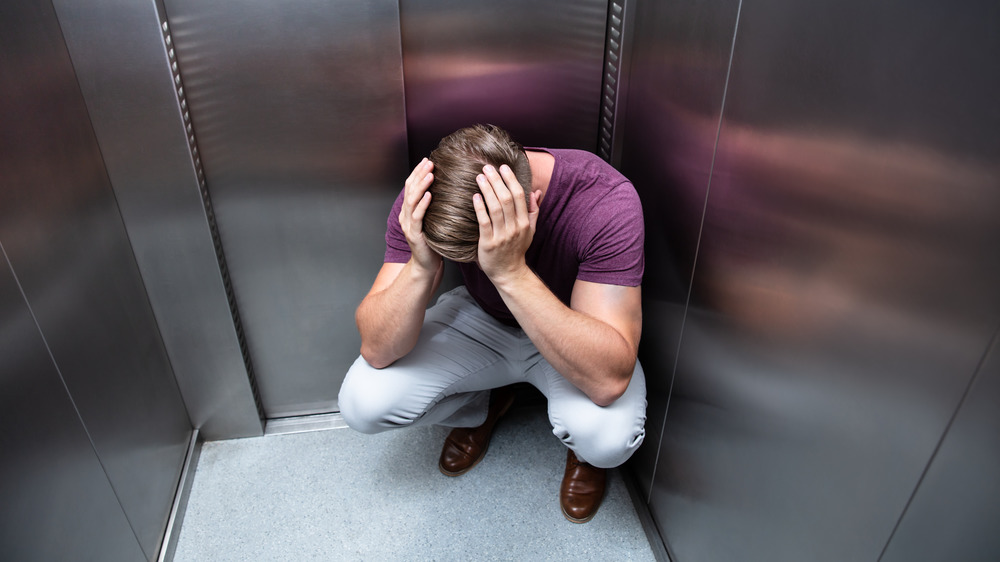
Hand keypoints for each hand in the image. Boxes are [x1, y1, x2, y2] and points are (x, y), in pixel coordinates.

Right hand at [399, 158, 441, 274]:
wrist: (427, 264)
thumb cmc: (434, 242)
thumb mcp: (434, 219)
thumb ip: (435, 205)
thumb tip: (447, 187)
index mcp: (409, 210)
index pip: (411, 186)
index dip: (418, 172)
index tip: (427, 160)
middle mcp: (405, 215)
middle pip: (410, 189)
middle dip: (419, 174)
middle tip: (429, 162)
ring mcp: (407, 224)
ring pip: (412, 200)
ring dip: (421, 186)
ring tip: (430, 174)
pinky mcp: (414, 234)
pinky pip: (417, 216)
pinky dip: (422, 204)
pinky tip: (429, 195)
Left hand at [473, 164, 540, 283]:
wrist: (508, 273)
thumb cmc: (517, 250)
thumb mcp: (530, 230)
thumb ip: (533, 211)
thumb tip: (536, 192)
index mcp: (524, 222)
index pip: (519, 196)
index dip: (511, 179)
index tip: (503, 167)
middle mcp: (514, 228)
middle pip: (506, 199)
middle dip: (497, 181)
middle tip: (487, 167)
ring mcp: (502, 236)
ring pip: (495, 208)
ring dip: (487, 190)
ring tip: (480, 177)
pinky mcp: (488, 243)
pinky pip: (484, 222)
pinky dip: (480, 208)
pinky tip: (475, 196)